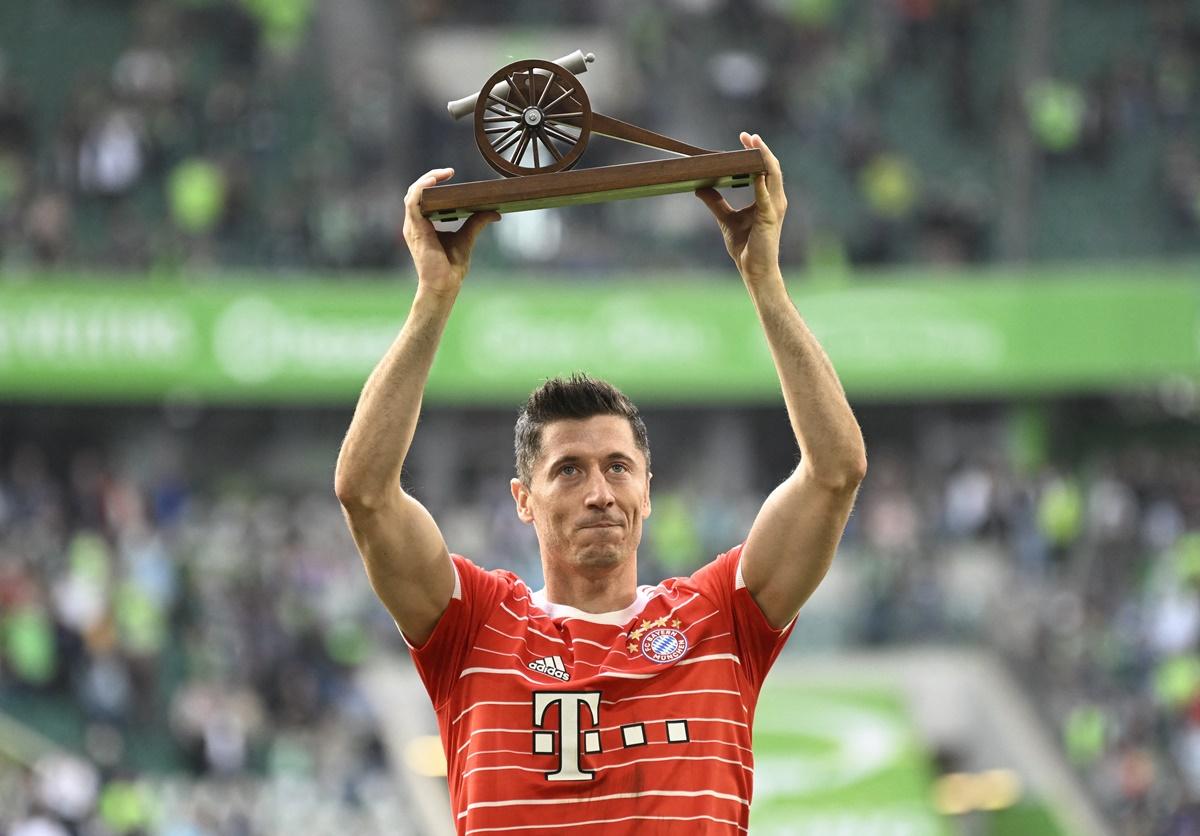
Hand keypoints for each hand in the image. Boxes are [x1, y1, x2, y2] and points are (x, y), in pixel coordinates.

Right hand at [402, 168, 499, 296]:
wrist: (444, 285)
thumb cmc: (451, 267)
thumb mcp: (467, 238)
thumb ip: (477, 222)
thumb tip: (495, 212)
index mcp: (423, 225)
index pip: (423, 197)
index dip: (433, 183)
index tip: (450, 174)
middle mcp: (415, 224)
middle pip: (417, 192)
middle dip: (431, 178)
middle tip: (449, 172)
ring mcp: (413, 226)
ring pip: (413, 194)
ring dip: (426, 180)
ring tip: (443, 174)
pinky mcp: (415, 229)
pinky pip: (413, 202)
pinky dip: (421, 189)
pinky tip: (433, 181)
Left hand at [695, 133, 787, 286]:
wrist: (754, 270)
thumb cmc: (746, 246)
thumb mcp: (726, 219)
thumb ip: (716, 203)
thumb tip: (699, 187)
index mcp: (767, 198)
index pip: (765, 169)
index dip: (757, 152)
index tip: (745, 138)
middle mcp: (775, 200)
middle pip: (771, 167)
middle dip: (760, 149)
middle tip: (747, 135)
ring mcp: (774, 208)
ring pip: (772, 175)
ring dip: (763, 158)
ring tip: (753, 143)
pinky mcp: (769, 218)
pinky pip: (765, 196)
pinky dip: (760, 181)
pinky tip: (754, 170)